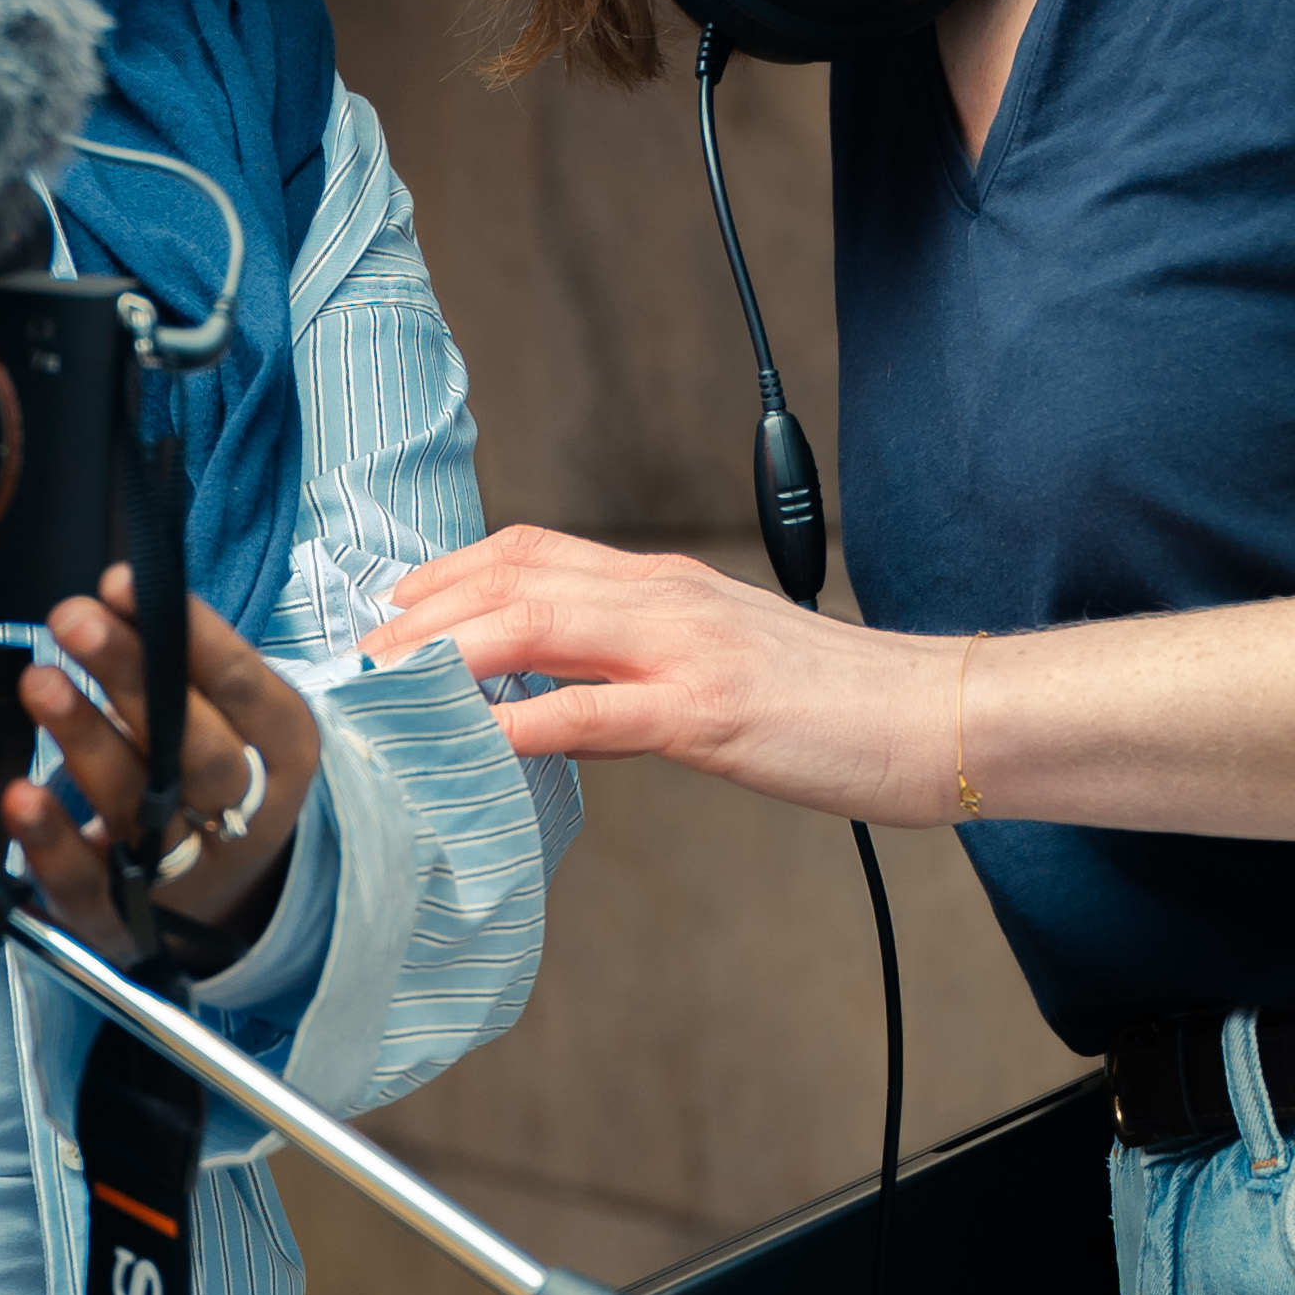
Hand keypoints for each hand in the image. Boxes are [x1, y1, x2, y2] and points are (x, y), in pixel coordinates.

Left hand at [6, 577, 320, 941]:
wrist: (229, 899)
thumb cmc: (216, 776)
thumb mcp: (230, 714)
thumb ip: (182, 658)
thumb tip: (118, 588)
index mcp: (282, 754)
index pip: (246, 689)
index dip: (191, 635)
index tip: (125, 584)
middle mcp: (242, 817)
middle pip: (196, 750)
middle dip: (134, 679)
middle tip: (74, 619)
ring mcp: (185, 872)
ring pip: (141, 805)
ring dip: (87, 740)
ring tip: (41, 682)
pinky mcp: (122, 914)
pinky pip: (87, 880)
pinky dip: (51, 838)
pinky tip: (23, 796)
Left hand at [369, 524, 962, 817]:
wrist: (930, 716)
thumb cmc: (834, 704)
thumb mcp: (722, 665)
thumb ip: (639, 668)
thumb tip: (558, 701)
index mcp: (666, 583)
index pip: (532, 551)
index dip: (448, 574)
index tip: (393, 613)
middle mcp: (665, 598)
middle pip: (514, 575)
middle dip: (425, 611)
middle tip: (364, 653)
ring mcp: (684, 651)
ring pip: (535, 626)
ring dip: (448, 656)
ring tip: (391, 689)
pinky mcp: (706, 715)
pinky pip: (590, 714)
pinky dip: (516, 723)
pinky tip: (469, 744)